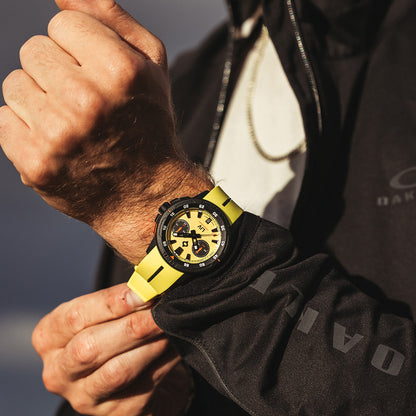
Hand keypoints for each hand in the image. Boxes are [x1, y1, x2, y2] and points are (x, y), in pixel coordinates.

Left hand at [0, 0, 211, 262]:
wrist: (147, 192)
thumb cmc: (149, 126)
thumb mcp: (151, 66)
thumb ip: (110, 17)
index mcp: (118, 70)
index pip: (61, 24)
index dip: (81, 49)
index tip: (100, 77)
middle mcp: (86, 101)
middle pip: (33, 50)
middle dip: (58, 72)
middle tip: (88, 105)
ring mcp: (57, 135)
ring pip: (15, 84)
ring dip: (40, 100)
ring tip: (73, 125)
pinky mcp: (35, 163)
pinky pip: (3, 120)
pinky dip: (26, 129)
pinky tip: (58, 143)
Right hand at [32, 283, 191, 415]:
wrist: (129, 377)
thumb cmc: (114, 333)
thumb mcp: (105, 314)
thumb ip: (120, 301)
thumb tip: (150, 285)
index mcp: (49, 338)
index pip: (75, 317)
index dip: (112, 303)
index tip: (143, 291)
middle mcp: (58, 372)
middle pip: (90, 347)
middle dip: (132, 326)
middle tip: (160, 309)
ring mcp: (83, 397)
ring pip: (117, 371)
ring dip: (150, 344)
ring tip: (170, 324)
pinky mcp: (114, 413)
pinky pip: (143, 385)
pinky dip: (164, 361)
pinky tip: (175, 343)